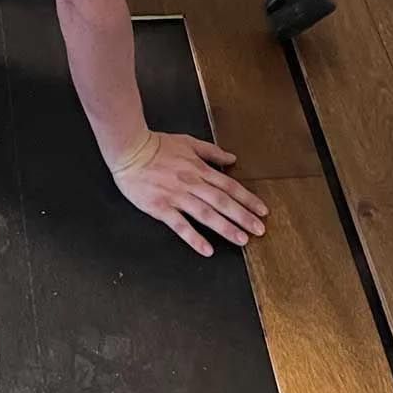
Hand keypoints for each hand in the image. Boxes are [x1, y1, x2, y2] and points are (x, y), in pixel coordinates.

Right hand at [111, 131, 267, 257]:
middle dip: (243, 217)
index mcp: (199, 169)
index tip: (262, 211)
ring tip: (242, 240)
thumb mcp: (188, 142)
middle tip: (260, 230)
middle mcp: (191, 183)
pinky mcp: (161, 208)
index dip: (247, 199)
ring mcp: (176, 196)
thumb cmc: (157, 145)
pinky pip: (180, 225)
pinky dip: (194, 238)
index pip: (229, 186)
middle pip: (222, 202)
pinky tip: (206, 250)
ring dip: (225, 227)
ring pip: (206, 214)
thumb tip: (232, 158)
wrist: (130, 149)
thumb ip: (211, 152)